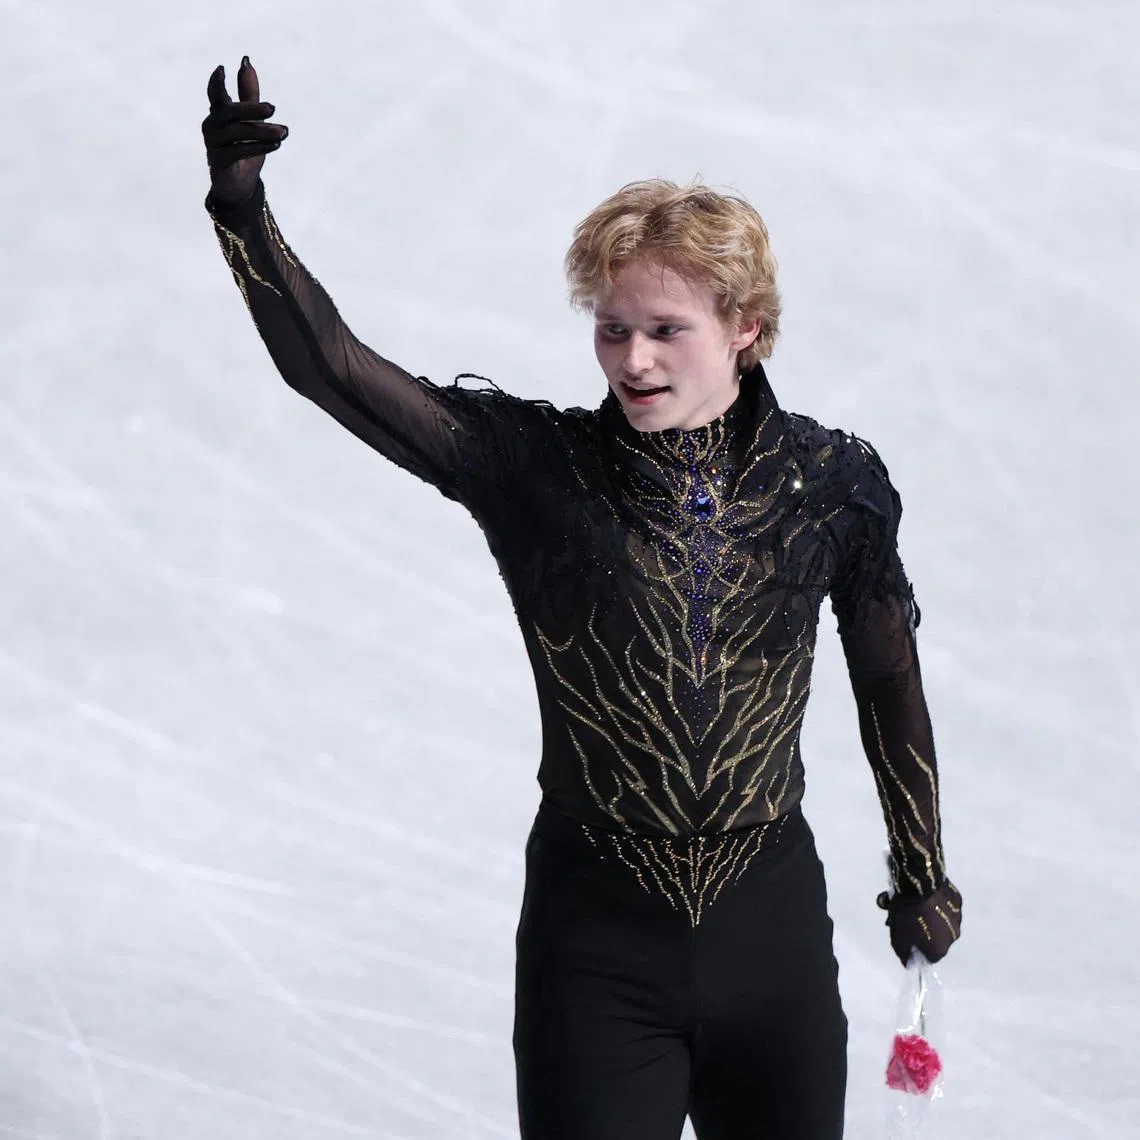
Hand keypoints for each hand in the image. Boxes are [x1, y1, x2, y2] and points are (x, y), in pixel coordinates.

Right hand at [202, 56, 288, 205]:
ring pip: (236, 132)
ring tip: (284, 132)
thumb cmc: (244, 149)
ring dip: (262, 131)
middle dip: (250, 109)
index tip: (223, 69)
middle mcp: (212, 126)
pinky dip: (258, 147)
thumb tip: (246, 62)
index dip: (216, 82)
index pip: (214, 94)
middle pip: (229, 112)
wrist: (239, 186)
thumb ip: (248, 95)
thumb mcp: (249, 120)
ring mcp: (214, 145)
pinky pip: (238, 151)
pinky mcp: (220, 162)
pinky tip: (276, 144)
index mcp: (218, 113)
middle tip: (273, 107)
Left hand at [877, 881, 961, 965]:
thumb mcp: (898, 937)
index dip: (915, 949)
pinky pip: (945, 905)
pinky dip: (937, 902)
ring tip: (912, 903)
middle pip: (935, 938)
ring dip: (929, 916)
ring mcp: (958, 917)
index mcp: (940, 949)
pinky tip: (924, 894)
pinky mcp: (957, 900)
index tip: (905, 938)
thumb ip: (903, 952)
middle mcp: (953, 937)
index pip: (927, 957)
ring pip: (941, 921)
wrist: (919, 883)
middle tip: (905, 918)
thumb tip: (907, 961)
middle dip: (921, 930)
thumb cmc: (907, 914)